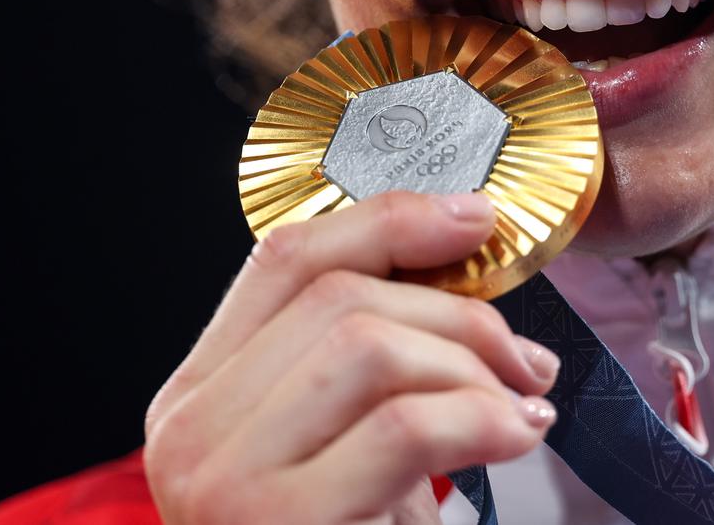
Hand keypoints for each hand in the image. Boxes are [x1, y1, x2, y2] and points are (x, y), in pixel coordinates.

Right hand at [143, 191, 559, 523]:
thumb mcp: (343, 448)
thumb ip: (366, 362)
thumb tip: (461, 261)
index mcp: (197, 393)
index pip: (285, 258)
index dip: (390, 220)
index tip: (477, 218)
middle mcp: (188, 429)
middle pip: (339, 298)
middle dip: (458, 311)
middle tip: (525, 355)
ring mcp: (218, 480)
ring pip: (368, 347)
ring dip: (473, 366)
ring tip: (521, 406)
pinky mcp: (269, 524)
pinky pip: (401, 427)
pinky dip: (480, 417)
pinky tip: (516, 433)